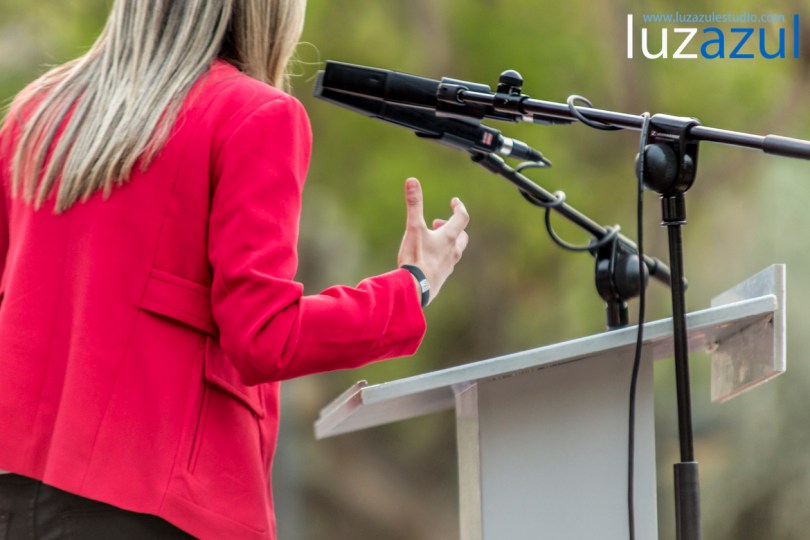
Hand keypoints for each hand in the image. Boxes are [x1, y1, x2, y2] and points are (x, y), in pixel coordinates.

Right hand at [397, 178, 468, 305]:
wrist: (415, 288)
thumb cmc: (415, 258)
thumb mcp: (413, 228)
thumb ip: (414, 204)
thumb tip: (412, 180)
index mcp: (449, 237)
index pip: (462, 217)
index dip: (459, 207)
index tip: (454, 202)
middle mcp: (453, 251)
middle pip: (461, 235)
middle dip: (452, 226)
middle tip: (437, 224)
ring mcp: (449, 265)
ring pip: (455, 250)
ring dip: (447, 242)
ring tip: (432, 240)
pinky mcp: (442, 277)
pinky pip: (447, 263)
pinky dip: (441, 256)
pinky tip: (428, 259)